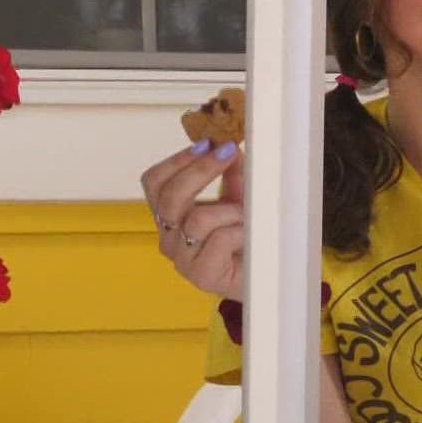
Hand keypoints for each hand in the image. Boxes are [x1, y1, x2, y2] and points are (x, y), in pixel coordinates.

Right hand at [139, 141, 245, 300]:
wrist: (267, 279)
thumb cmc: (249, 240)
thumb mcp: (238, 199)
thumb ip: (232, 174)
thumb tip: (228, 145)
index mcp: (170, 218)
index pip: (154, 183)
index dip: (177, 160)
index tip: (206, 143)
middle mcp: (169, 239)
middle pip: (168, 196)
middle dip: (200, 170)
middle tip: (228, 153)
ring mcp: (183, 261)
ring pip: (197, 219)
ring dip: (230, 210)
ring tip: (248, 218)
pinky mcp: (202, 277)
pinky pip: (219, 239)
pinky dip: (240, 231)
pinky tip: (250, 238)